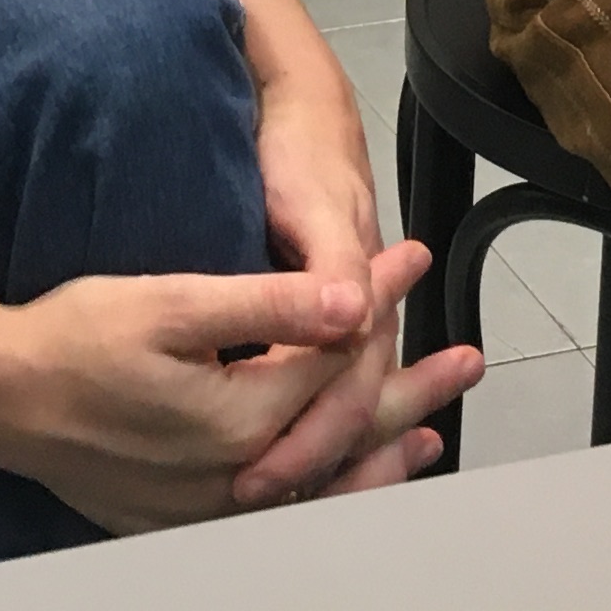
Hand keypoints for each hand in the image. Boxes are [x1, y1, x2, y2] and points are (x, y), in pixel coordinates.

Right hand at [0, 249, 468, 535]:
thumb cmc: (71, 341)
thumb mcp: (169, 303)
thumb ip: (267, 305)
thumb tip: (354, 301)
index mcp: (241, 419)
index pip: (337, 358)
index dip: (379, 302)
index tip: (410, 257)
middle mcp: (239, 477)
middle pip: (349, 432)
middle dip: (414, 390)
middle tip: (468, 358)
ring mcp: (213, 507)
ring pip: (324, 486)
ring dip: (381, 452)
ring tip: (433, 430)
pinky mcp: (187, 517)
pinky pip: (283, 514)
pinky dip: (328, 491)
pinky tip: (346, 477)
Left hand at [230, 59, 446, 508]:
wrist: (304, 114)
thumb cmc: (305, 158)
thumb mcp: (315, 204)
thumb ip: (335, 265)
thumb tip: (351, 317)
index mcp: (360, 302)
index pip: (345, 394)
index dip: (307, 440)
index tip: (254, 475)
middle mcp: (358, 321)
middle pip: (346, 413)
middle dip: (312, 463)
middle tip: (250, 496)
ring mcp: (342, 323)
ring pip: (338, 409)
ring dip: (318, 457)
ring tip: (268, 496)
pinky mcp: (318, 320)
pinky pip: (319, 389)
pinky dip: (306, 428)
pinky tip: (282, 454)